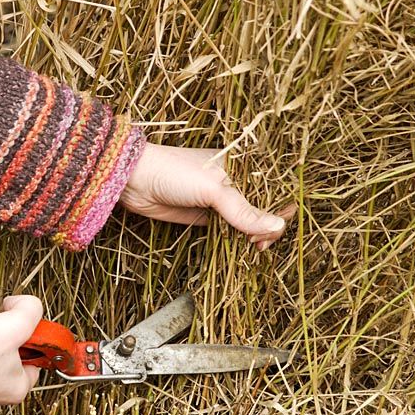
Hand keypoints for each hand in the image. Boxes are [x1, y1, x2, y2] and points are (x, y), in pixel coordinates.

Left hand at [120, 141, 295, 249]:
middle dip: (267, 227)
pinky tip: (244, 249)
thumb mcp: (213, 189)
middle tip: (259, 242)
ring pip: (247, 222)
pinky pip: (229, 230)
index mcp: (241, 165)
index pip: (273, 188)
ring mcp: (220, 201)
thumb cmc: (174, 172)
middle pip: (262, 208)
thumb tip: (278, 226)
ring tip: (254, 248)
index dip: (280, 209)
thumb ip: (243, 210)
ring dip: (253, 236)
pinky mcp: (206, 216)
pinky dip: (237, 240)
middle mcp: (234, 182)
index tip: (277, 227)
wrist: (134, 180)